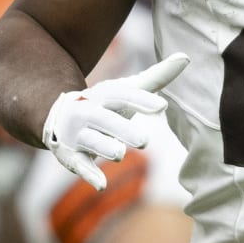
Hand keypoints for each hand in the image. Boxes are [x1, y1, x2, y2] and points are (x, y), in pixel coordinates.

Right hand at [41, 53, 188, 189]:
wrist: (58, 116)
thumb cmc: (105, 104)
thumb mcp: (127, 90)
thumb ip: (156, 77)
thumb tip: (185, 57)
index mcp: (103, 94)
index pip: (122, 95)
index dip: (141, 100)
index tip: (162, 106)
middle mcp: (87, 111)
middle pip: (104, 119)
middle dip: (122, 128)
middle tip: (145, 141)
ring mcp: (77, 134)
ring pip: (90, 141)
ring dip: (104, 147)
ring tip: (120, 154)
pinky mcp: (70, 154)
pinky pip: (78, 164)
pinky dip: (88, 174)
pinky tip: (101, 185)